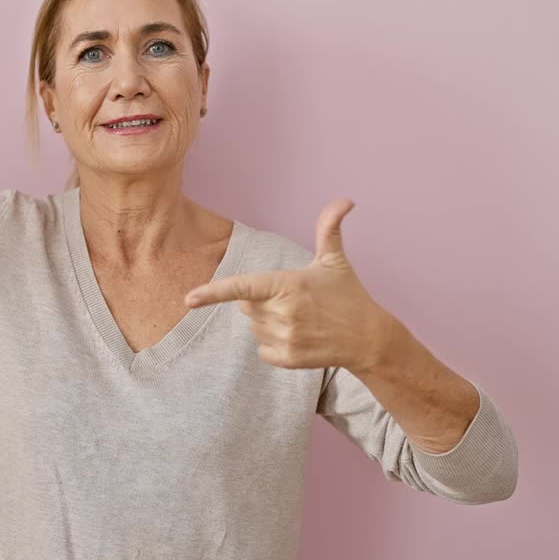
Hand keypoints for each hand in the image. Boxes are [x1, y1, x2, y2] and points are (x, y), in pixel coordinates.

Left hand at [184, 199, 394, 369]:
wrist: (370, 338)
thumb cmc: (348, 295)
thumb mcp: (335, 260)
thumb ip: (329, 228)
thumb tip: (345, 200)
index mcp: (288, 284)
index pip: (243, 288)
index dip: (213, 293)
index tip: (189, 299)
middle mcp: (284, 312)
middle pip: (245, 306)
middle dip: (260, 301)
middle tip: (291, 299)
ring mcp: (286, 338)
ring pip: (253, 328)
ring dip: (267, 322)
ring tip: (299, 319)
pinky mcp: (288, 359)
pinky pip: (261, 349)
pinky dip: (272, 344)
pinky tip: (298, 337)